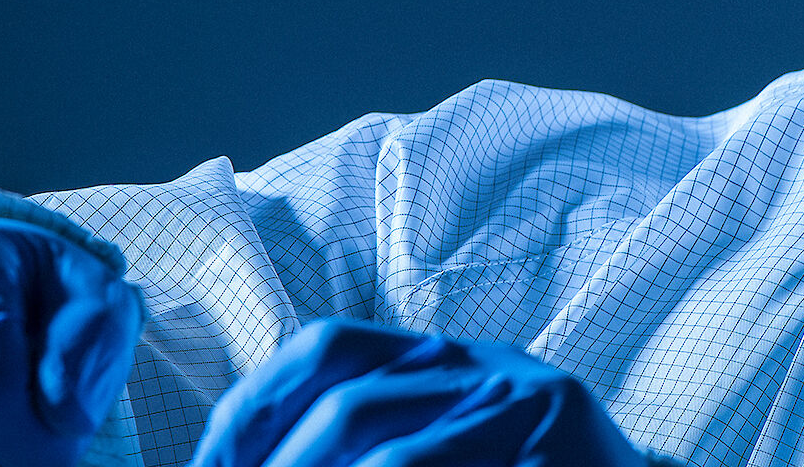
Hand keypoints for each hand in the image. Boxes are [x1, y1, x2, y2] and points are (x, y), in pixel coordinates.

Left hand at [190, 319, 647, 466]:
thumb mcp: (454, 438)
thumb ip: (376, 437)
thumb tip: (244, 461)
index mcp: (453, 357)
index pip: (329, 348)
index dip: (253, 407)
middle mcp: (494, 371)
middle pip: (349, 407)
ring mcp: (533, 416)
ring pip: (394, 461)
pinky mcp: (559, 465)